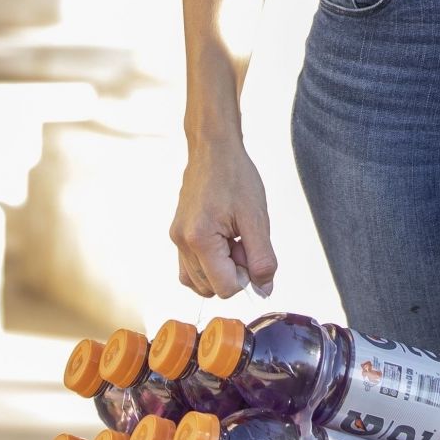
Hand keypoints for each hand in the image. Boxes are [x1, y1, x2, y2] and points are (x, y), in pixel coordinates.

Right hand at [169, 138, 278, 300]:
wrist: (213, 149)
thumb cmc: (236, 177)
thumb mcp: (257, 218)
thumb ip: (262, 258)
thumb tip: (264, 290)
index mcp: (199, 239)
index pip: (225, 288)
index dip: (246, 276)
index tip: (251, 249)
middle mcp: (181, 243)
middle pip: (211, 288)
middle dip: (232, 273)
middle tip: (242, 241)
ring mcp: (176, 239)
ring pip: (198, 282)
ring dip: (220, 270)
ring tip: (233, 238)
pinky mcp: (177, 234)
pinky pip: (190, 268)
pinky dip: (209, 264)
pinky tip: (223, 239)